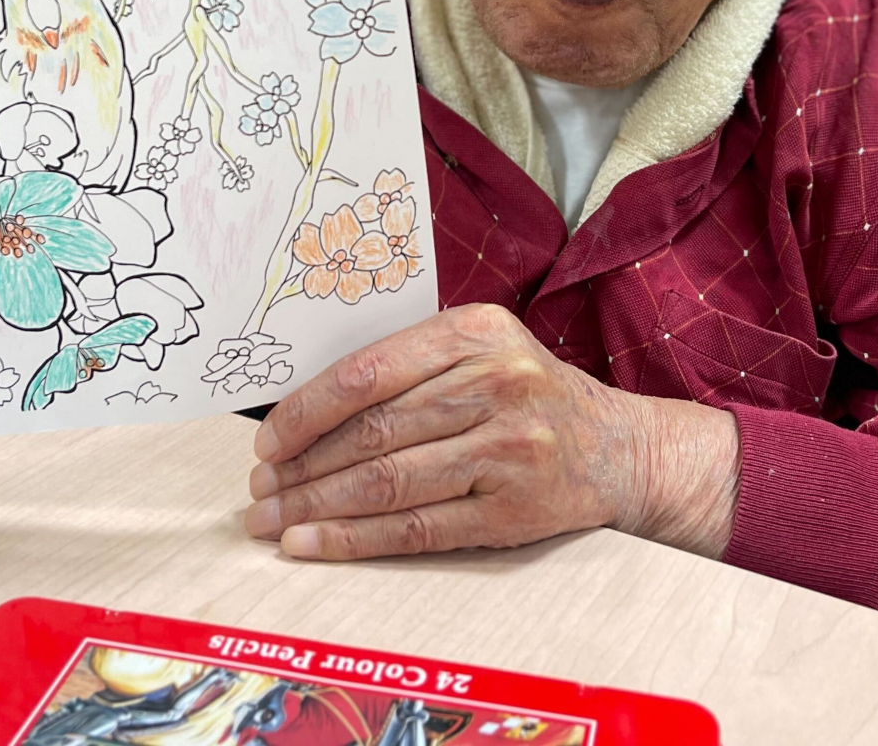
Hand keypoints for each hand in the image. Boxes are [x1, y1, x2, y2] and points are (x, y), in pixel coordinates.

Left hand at [244, 303, 740, 560]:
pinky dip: (356, 539)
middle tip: (257, 491)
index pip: (368, 373)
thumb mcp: (479, 349)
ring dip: (317, 506)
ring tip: (272, 522)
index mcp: (475, 333)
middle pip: (373, 432)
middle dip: (302, 467)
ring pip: (389, 481)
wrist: (620, 447)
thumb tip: (302, 406)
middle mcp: (495, 385)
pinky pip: (418, 527)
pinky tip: (314, 544)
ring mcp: (508, 450)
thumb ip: (408, 364)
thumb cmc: (526, 393)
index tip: (265, 441)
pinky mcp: (514, 510)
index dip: (306, 411)